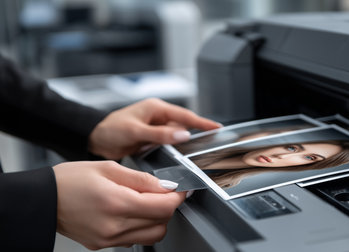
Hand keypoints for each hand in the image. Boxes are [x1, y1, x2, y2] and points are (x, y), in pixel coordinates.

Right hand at [53, 161, 185, 249]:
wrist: (42, 198)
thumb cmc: (70, 179)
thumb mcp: (109, 168)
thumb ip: (142, 179)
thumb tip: (167, 186)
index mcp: (116, 202)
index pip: (163, 207)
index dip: (178, 196)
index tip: (181, 188)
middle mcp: (114, 226)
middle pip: (162, 223)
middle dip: (168, 207)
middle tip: (162, 192)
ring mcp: (108, 239)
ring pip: (152, 235)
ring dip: (157, 219)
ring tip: (146, 202)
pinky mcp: (103, 245)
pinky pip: (134, 240)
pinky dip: (142, 227)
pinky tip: (132, 212)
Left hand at [89, 98, 220, 158]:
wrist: (94, 139)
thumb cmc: (110, 129)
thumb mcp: (135, 131)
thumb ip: (159, 134)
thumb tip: (183, 134)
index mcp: (156, 108)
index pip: (184, 115)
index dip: (202, 122)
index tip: (217, 127)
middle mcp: (157, 116)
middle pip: (183, 125)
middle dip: (196, 133)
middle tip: (211, 143)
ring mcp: (155, 127)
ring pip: (176, 135)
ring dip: (184, 143)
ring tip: (197, 151)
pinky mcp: (151, 138)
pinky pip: (168, 142)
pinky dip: (175, 148)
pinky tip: (179, 155)